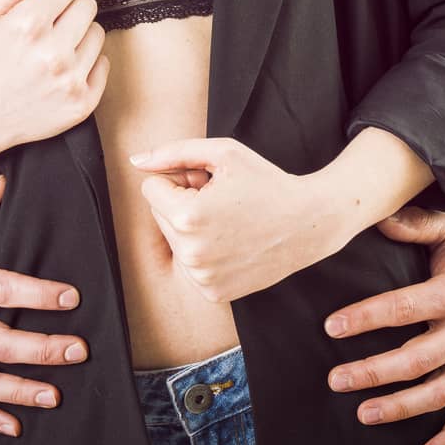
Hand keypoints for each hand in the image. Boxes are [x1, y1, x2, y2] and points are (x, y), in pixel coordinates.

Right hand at [0, 0, 108, 153]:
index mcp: (29, 24)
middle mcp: (52, 52)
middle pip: (88, 5)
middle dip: (71, 9)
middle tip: (51, 25)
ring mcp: (69, 80)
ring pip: (98, 32)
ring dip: (80, 36)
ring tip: (55, 49)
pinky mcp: (81, 103)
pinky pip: (104, 64)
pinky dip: (88, 63)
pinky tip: (64, 69)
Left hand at [130, 137, 338, 301]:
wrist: (308, 223)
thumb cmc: (266, 182)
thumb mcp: (223, 153)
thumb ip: (174, 152)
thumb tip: (136, 161)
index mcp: (187, 216)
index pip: (151, 189)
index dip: (180, 179)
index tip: (209, 182)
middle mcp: (190, 253)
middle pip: (160, 215)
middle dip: (183, 202)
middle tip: (222, 199)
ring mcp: (202, 278)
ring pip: (175, 240)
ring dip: (193, 228)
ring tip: (229, 220)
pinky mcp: (213, 292)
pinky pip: (191, 264)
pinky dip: (206, 251)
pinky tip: (233, 242)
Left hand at [322, 206, 444, 444]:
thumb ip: (415, 224)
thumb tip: (375, 217)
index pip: (403, 308)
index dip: (365, 318)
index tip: (331, 328)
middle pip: (415, 359)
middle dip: (373, 372)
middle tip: (335, 380)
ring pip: (439, 393)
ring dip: (400, 408)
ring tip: (362, 414)